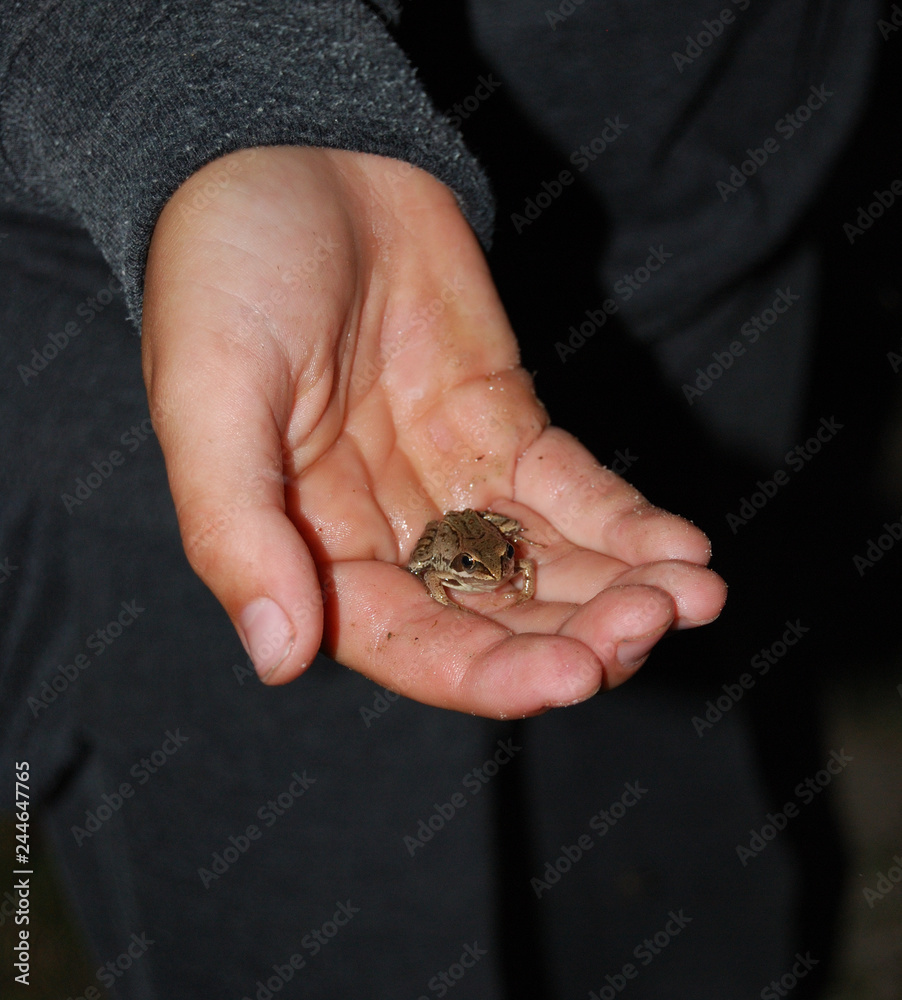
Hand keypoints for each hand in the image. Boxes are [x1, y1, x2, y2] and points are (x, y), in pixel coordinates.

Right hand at [141, 146, 724, 717]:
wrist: (296, 152)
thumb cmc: (226, 272)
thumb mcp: (208, 396)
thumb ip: (236, 529)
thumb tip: (280, 658)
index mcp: (311, 547)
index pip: (409, 643)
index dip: (490, 674)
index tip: (574, 675)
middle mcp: (386, 531)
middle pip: (494, 617)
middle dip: (577, 632)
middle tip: (653, 621)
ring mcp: (451, 478)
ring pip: (543, 563)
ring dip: (620, 586)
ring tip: (694, 593)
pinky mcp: (503, 422)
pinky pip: (571, 488)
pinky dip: (626, 520)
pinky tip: (681, 547)